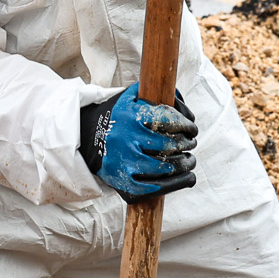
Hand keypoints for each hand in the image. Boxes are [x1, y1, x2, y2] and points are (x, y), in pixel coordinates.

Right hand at [78, 85, 198, 200]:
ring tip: (189, 161)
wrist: (87, 140)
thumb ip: (147, 93)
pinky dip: (167, 184)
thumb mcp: (127, 100)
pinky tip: (179, 178)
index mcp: (130, 116)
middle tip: (191, 144)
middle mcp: (126, 138)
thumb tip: (173, 91)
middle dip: (185, 145)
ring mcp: (123, 160)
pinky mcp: (120, 178)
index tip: (192, 129)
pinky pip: (148, 186)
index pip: (167, 120)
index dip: (185, 125)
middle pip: (167, 144)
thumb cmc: (116, 120)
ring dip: (182, 165)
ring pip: (162, 167)